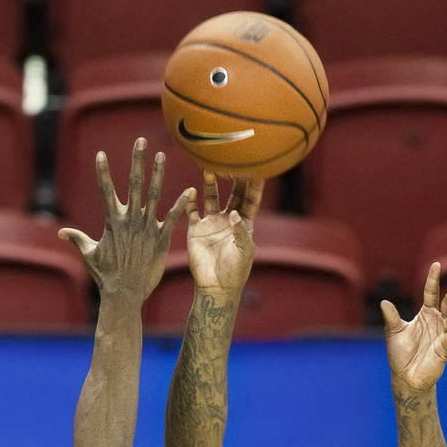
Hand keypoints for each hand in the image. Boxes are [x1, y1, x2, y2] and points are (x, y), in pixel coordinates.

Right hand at [59, 137, 190, 303]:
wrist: (124, 294)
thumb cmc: (106, 275)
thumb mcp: (89, 254)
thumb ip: (78, 239)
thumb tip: (61, 233)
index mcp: (112, 221)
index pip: (106, 190)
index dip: (103, 172)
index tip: (101, 153)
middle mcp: (130, 220)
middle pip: (134, 184)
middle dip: (137, 161)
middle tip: (141, 141)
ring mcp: (146, 228)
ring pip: (154, 195)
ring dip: (158, 174)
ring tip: (162, 155)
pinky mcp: (161, 239)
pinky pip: (173, 218)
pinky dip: (181, 204)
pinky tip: (190, 190)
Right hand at [185, 172, 263, 297]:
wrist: (215, 287)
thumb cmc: (235, 272)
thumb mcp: (243, 251)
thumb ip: (240, 231)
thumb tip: (234, 213)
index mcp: (244, 224)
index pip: (251, 200)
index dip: (254, 185)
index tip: (257, 168)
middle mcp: (228, 220)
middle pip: (233, 193)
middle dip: (234, 177)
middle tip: (232, 160)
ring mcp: (211, 223)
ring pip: (211, 197)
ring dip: (211, 183)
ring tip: (209, 168)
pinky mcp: (196, 230)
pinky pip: (192, 211)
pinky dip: (190, 201)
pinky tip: (191, 191)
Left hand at [382, 263, 446, 393]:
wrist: (405, 376)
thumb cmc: (401, 354)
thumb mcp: (394, 332)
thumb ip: (392, 317)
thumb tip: (384, 302)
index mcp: (426, 314)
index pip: (431, 293)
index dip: (433, 280)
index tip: (436, 265)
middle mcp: (437, 322)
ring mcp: (442, 335)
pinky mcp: (444, 350)